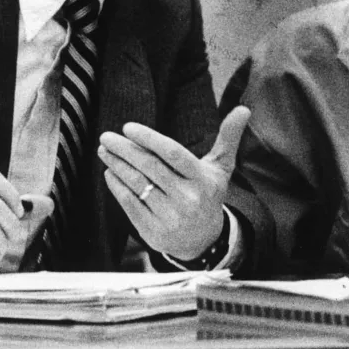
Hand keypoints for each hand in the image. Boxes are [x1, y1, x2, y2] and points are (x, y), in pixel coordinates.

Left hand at [98, 106, 250, 260]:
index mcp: (203, 180)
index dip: (149, 139)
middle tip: (106, 136)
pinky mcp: (153, 232)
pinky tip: (110, 172)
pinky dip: (116, 187)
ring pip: (137, 184)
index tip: (128, 127)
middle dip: (125, 150)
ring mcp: (170, 217)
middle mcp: (187, 199)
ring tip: (104, 151)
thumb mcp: (221, 168)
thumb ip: (229, 137)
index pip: (173, 154)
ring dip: (117, 165)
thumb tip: (243, 108)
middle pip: (150, 168)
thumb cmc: (208, 194)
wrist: (203, 240)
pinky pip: (130, 204)